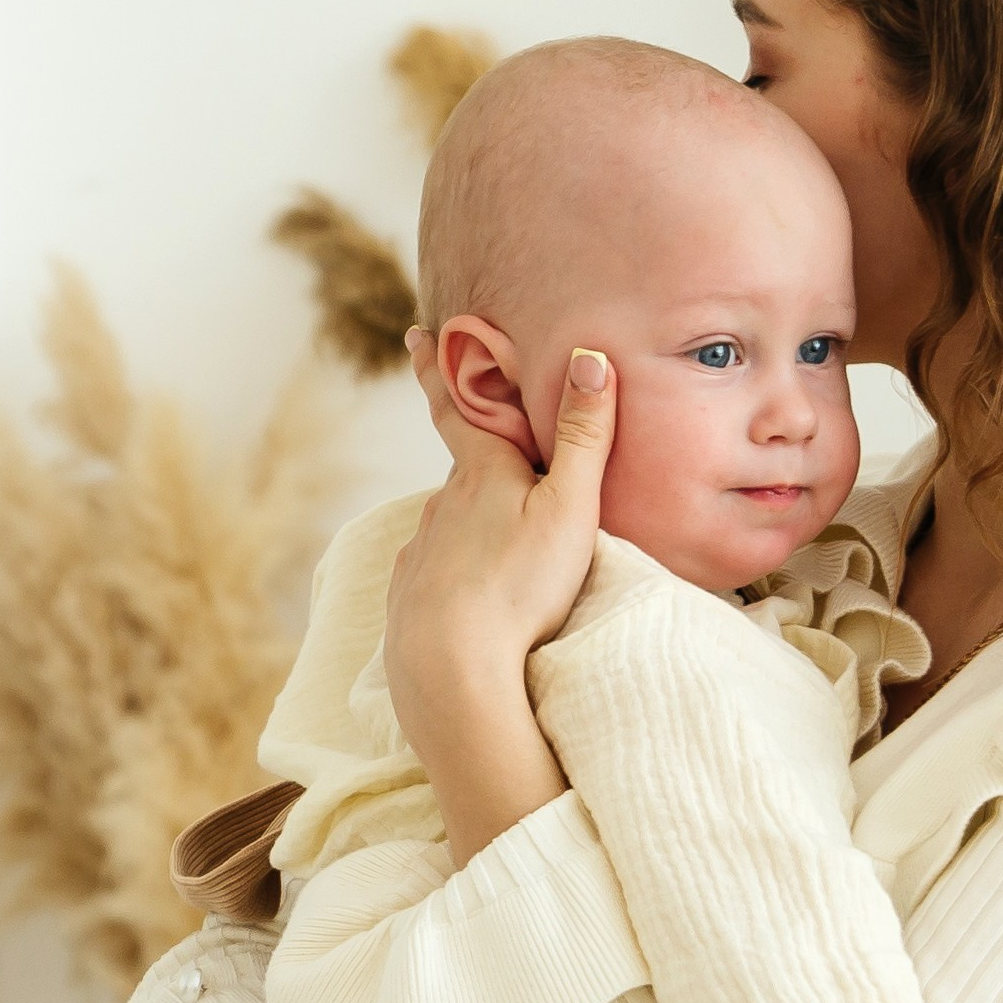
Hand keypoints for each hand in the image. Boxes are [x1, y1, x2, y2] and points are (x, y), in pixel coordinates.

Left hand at [384, 337, 616, 775]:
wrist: (451, 667)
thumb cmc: (519, 586)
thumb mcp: (569, 508)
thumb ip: (583, 438)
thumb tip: (590, 357)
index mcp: (481, 474)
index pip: (456, 407)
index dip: (437, 368)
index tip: (417, 335)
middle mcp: (443, 504)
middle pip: (464, 471)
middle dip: (478, 457)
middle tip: (496, 449)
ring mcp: (423, 550)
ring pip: (451, 521)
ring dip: (472, 519)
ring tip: (501, 538)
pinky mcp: (412, 595)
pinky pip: (438, 569)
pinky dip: (456, 569)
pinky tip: (472, 589)